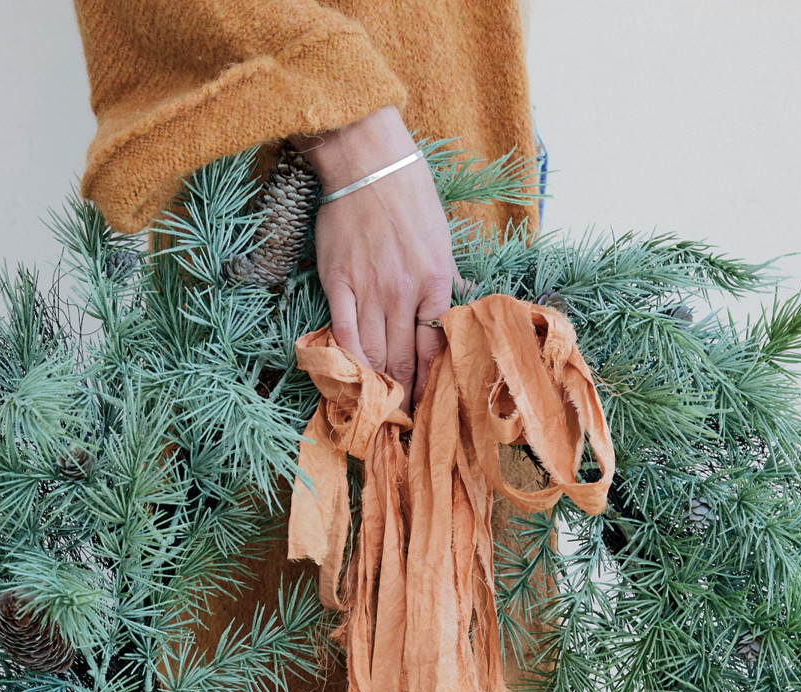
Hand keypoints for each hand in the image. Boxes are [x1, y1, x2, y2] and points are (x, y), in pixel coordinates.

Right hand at [290, 107, 457, 410]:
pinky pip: (343, 332)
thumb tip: (463, 303)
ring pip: (374, 351)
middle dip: (405, 395)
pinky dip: (348, 360)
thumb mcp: (441, 236)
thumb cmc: (409, 194)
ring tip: (380, 410)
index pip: (434, 347)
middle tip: (403, 423)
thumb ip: (447, 278)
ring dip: (378, 386)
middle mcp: (404, 291)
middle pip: (403, 358)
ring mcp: (369, 288)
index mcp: (436, 281)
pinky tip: (352, 380)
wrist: (367, 160)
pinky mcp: (338, 281)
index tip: (428, 405)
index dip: (430, 383)